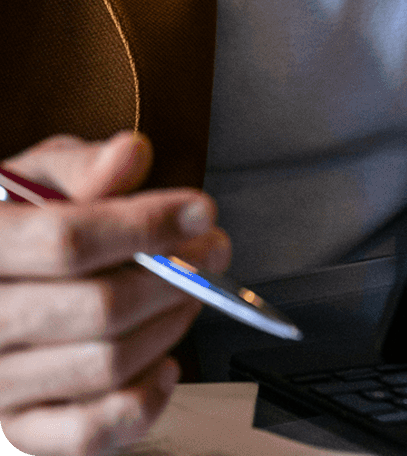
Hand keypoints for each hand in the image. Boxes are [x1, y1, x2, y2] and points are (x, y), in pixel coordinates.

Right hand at [0, 132, 230, 455]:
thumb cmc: (15, 221)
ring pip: (106, 365)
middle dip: (176, 276)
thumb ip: (82, 167)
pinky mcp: (18, 428)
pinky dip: (143, 404)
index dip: (145, 225)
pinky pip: (88, 434)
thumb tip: (130, 154)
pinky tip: (167, 364)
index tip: (200, 211)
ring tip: (192, 293)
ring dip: (169, 326)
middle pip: (100, 308)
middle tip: (212, 252)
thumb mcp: (35, 177)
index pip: (68, 241)